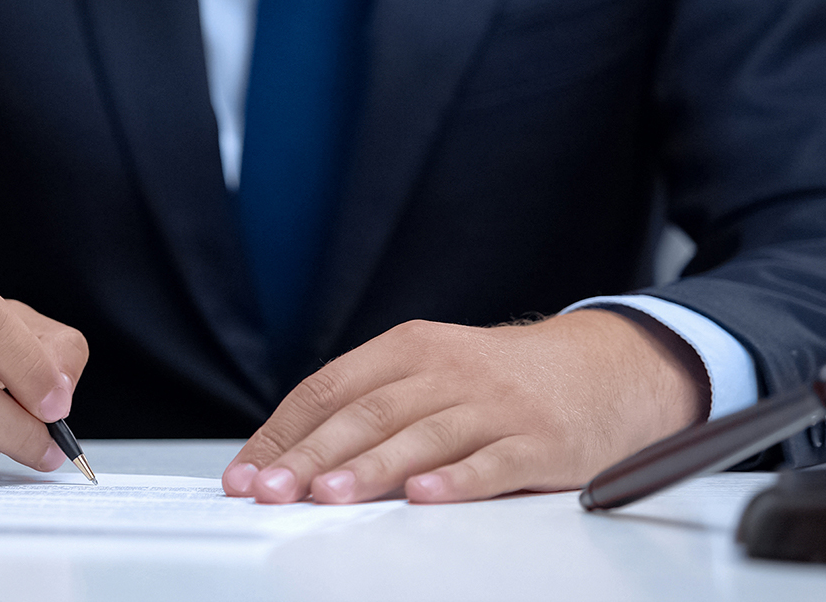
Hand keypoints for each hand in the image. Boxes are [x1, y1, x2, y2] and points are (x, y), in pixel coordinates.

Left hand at [221, 309, 709, 503]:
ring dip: (369, 467)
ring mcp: (493, 405)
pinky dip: (457, 480)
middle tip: (270, 490)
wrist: (600, 368)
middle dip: (310, 454)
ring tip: (326, 496)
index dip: (282, 430)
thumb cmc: (497, 379)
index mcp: (409, 348)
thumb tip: (293, 455)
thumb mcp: (430, 371)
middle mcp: (446, 370)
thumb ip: (371, 405)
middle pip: (366, 413)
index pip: (329, 388)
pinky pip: (492, 463)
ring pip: (420, 436)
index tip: (246, 470)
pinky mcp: (538, 441)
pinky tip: (424, 497)